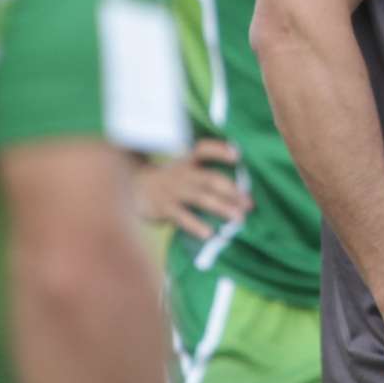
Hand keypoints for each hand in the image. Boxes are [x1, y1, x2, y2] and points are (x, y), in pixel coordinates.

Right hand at [131, 140, 248, 239]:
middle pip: (209, 179)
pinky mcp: (164, 208)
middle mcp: (182, 173)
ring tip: (238, 219)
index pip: (204, 149)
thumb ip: (205, 176)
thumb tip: (239, 193)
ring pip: (200, 198)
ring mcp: (173, 191)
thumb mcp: (183, 171)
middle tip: (250, 203)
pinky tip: (209, 233)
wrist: (133, 190)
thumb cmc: (170, 182)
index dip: (220, 150)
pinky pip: (182, 217)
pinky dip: (196, 225)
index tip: (238, 155)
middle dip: (232, 190)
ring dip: (221, 207)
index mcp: (188, 162)